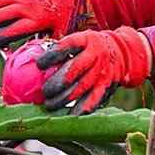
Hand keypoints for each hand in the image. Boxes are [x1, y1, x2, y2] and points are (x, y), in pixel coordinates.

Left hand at [36, 27, 152, 114]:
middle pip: (74, 70)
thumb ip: (60, 48)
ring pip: (82, 88)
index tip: (39, 64)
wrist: (123, 52)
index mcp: (86, 40)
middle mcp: (96, 55)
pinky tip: (70, 116)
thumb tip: (31, 58)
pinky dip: (82, 108)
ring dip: (64, 99)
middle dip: (57, 83)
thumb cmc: (91, 46)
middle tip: (44, 92)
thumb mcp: (79, 39)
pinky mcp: (107, 86)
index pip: (67, 46)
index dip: (52, 55)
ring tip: (50, 105)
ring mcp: (102, 71)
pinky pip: (94, 99)